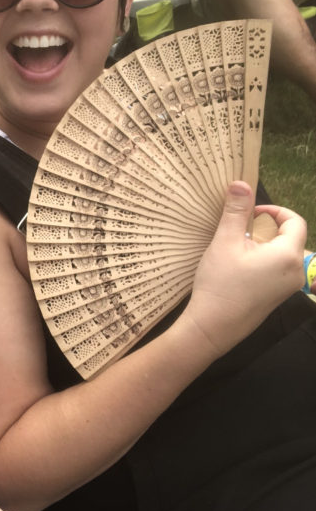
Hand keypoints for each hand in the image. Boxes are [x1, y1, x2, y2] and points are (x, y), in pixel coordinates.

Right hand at [184, 182, 306, 357]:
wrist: (213, 327)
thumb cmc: (220, 283)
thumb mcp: (225, 242)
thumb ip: (236, 211)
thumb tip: (242, 182)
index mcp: (289, 254)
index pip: (295, 221)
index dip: (275, 211)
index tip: (251, 212)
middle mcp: (296, 271)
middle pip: (290, 237)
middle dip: (267, 227)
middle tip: (240, 228)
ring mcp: (288, 287)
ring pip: (283, 253)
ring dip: (264, 243)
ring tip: (237, 246)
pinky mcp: (277, 297)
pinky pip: (278, 269)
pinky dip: (263, 260)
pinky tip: (239, 266)